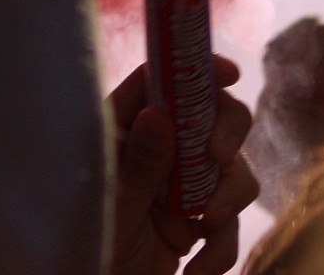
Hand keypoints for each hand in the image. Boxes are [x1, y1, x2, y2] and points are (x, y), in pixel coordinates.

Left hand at [109, 56, 257, 274]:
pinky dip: (221, 249)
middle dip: (226, 134)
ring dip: (228, 199)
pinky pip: (230, 223)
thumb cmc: (91, 245)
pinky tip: (197, 271)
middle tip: (219, 156)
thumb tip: (160, 114)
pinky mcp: (200, 220)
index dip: (194, 70)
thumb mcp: (114, 205)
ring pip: (232, 170)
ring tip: (206, 227)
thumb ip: (139, 164)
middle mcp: (158, 150)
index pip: (158, 84)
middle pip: (211, 117)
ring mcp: (183, 185)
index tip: (227, 73)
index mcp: (124, 131)